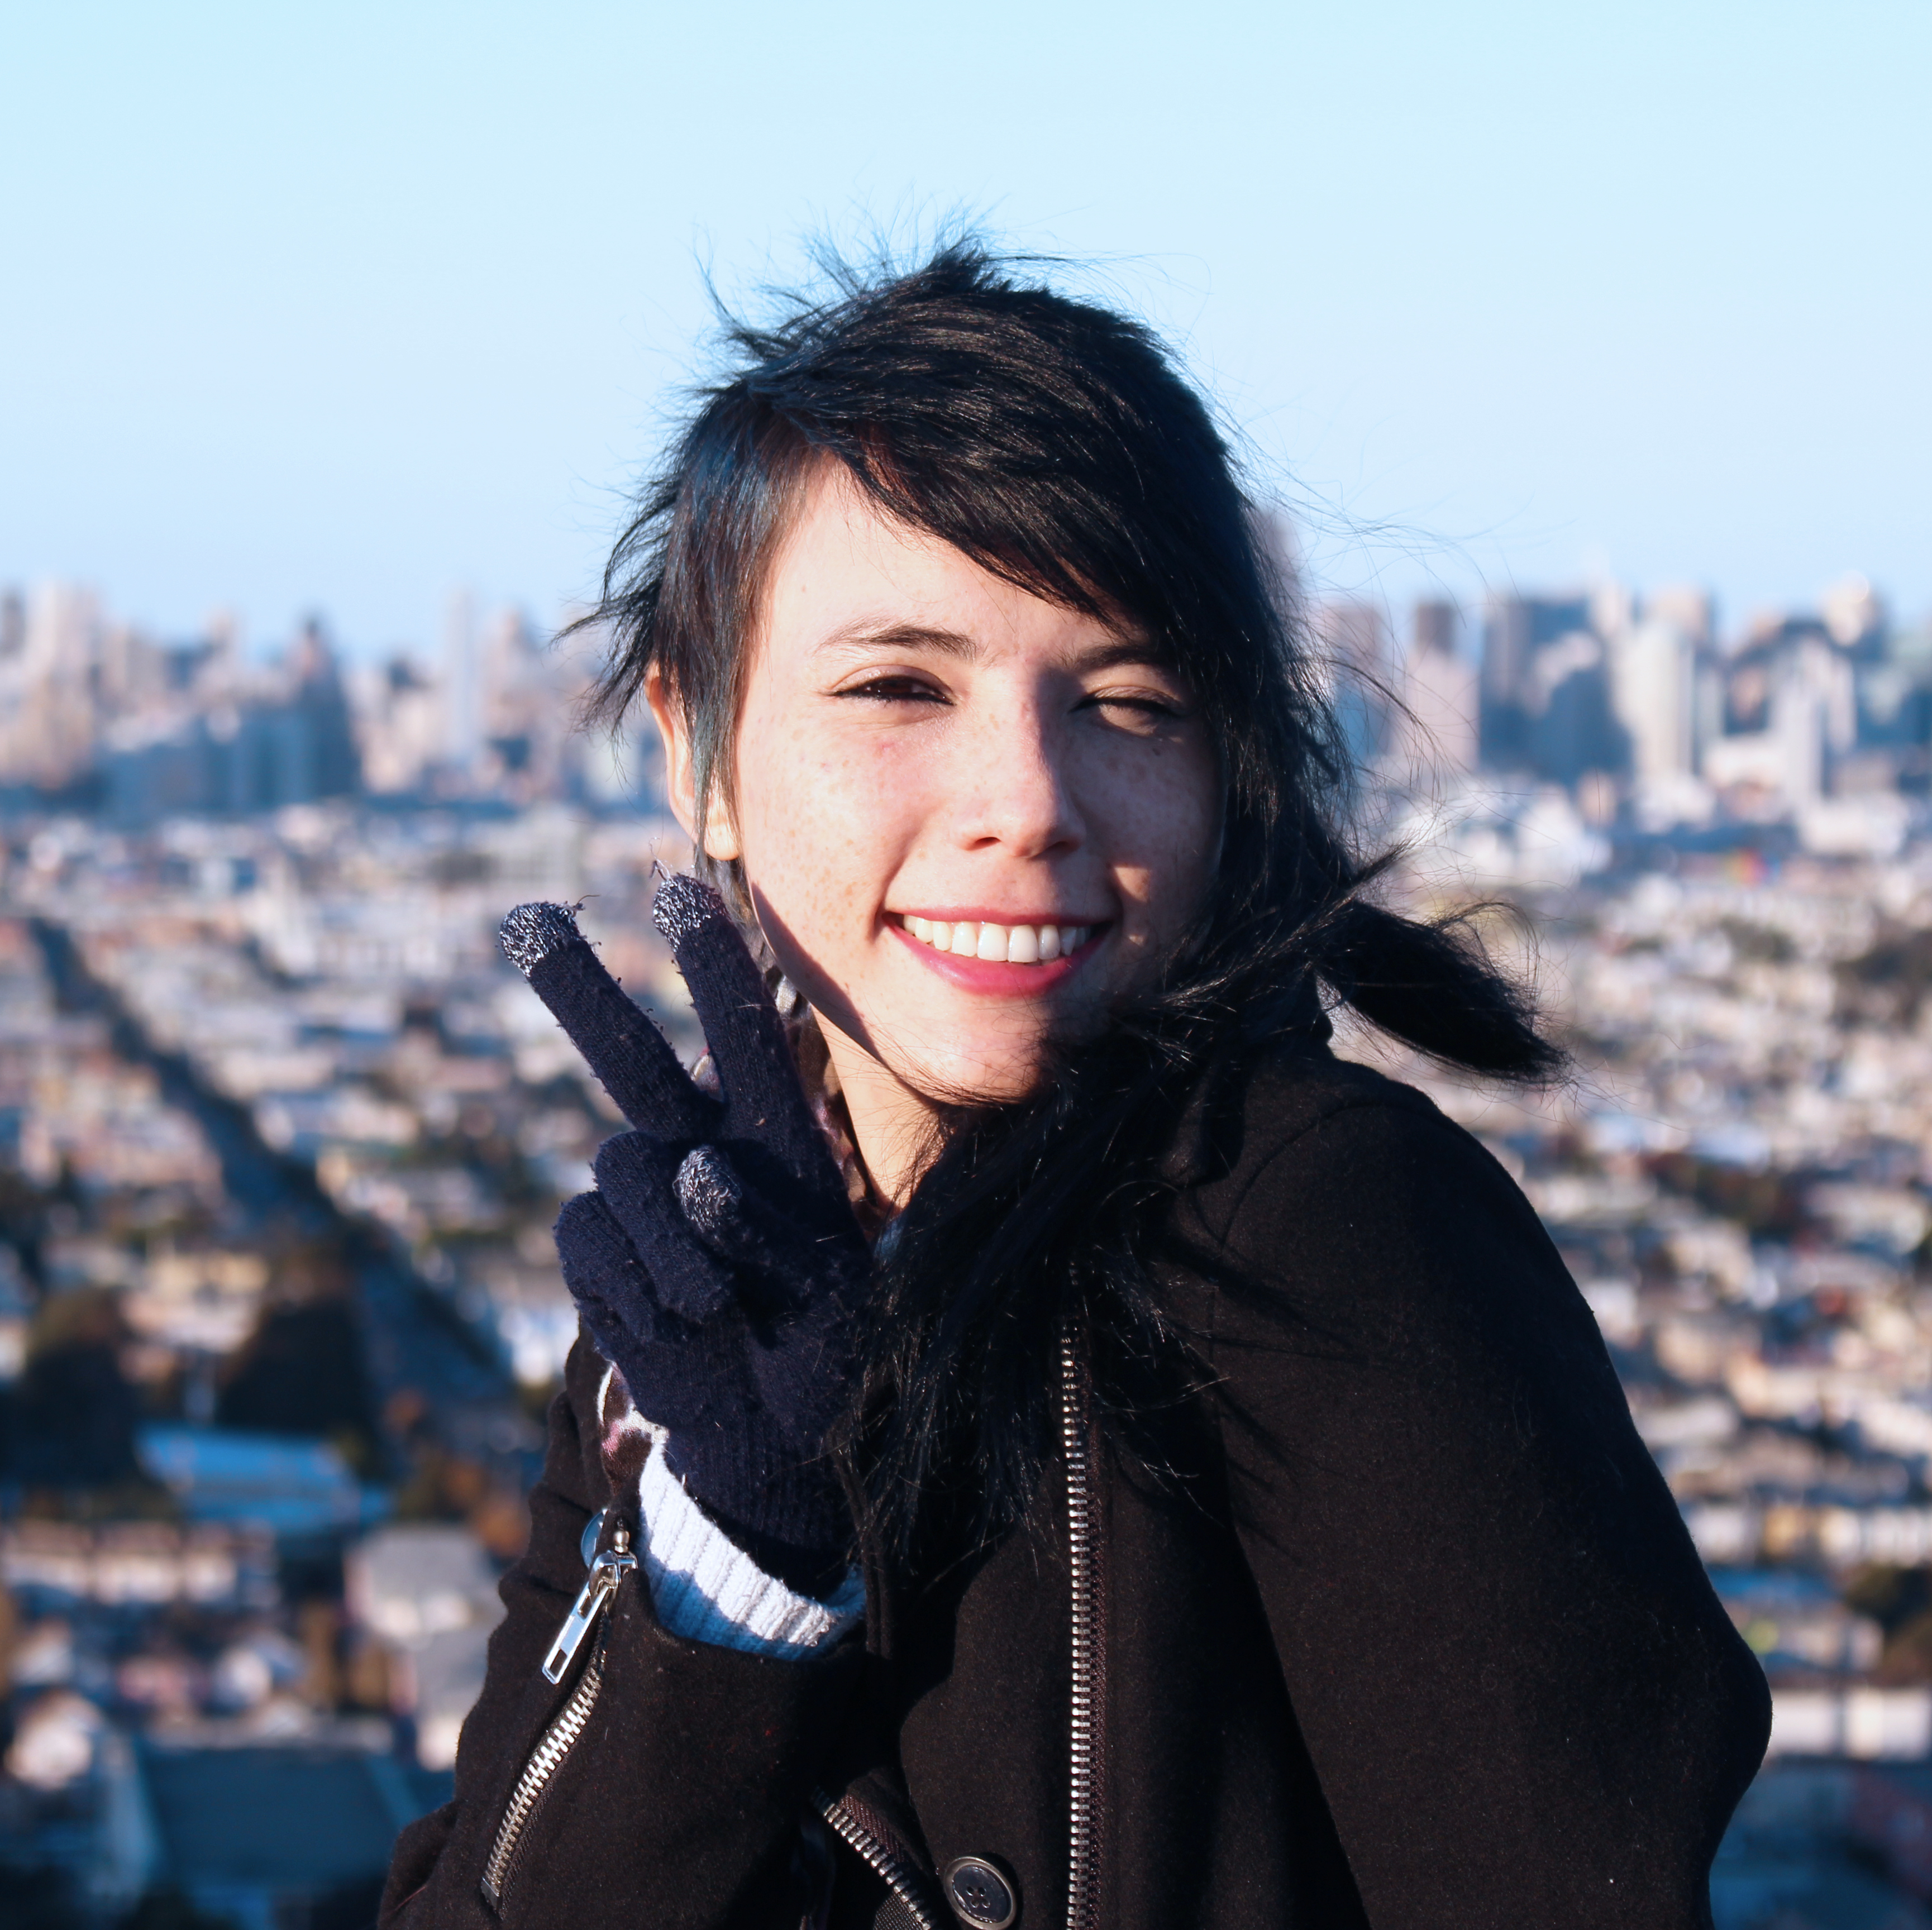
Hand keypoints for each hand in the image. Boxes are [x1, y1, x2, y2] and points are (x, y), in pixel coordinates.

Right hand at [501, 878, 871, 1593]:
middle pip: (630, 1056)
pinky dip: (630, 1287)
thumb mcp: (837, 1290)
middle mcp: (701, 1150)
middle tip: (525, 916)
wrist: (772, 1434)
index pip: (748, 1037)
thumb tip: (693, 1170)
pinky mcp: (599, 1253)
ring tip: (718, 1307)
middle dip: (580, 987)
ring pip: (617, 1169)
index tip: (681, 895)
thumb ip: (776, 1225)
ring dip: (665, 1246)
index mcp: (777, 1139)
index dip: (713, 968)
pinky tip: (674, 1326)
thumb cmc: (826, 1349)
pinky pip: (587, 1239)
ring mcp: (642, 1200)